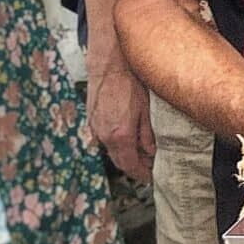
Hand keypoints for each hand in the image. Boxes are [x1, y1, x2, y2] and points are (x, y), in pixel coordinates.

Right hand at [88, 60, 154, 181]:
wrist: (109, 66)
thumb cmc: (129, 83)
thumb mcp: (146, 110)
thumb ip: (147, 135)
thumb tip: (151, 152)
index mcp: (120, 135)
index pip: (130, 165)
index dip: (141, 174)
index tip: (150, 177)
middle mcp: (104, 136)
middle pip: (119, 161)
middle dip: (134, 167)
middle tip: (148, 166)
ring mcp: (95, 129)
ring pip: (111, 151)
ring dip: (126, 155)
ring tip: (142, 151)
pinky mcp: (92, 121)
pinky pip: (105, 140)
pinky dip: (117, 144)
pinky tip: (128, 138)